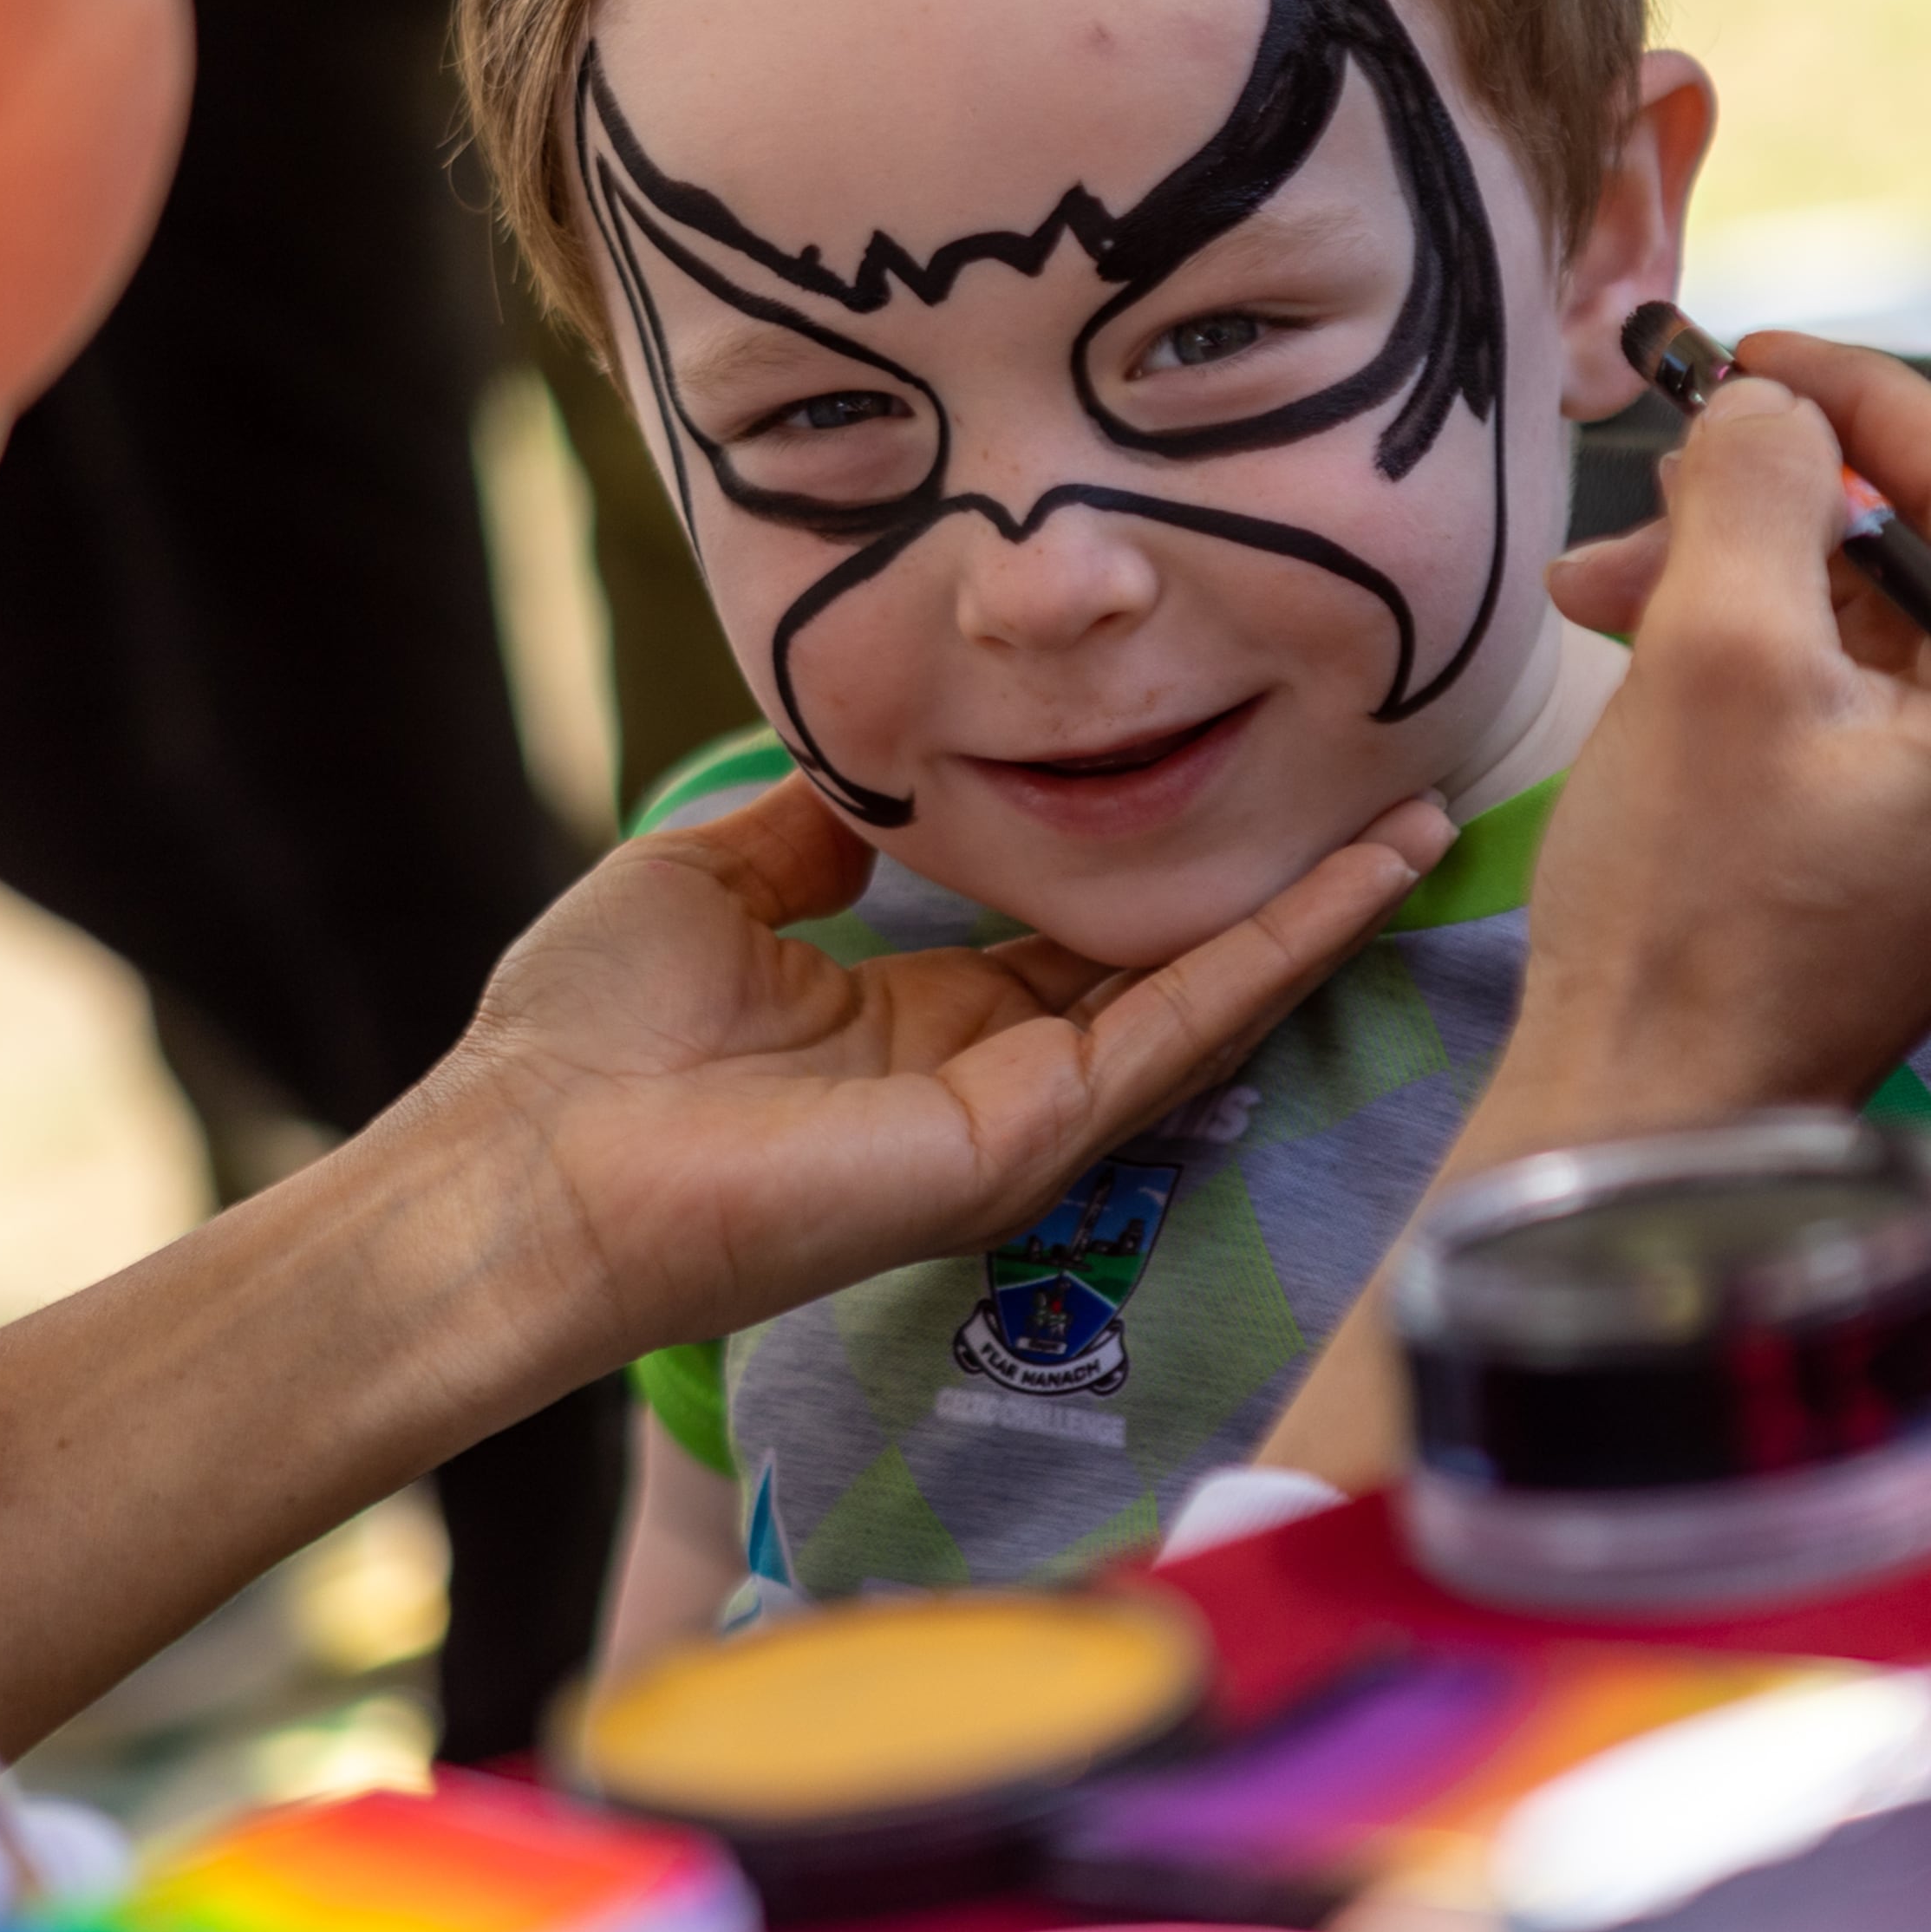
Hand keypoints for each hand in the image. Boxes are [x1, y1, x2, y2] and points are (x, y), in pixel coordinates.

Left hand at [424, 772, 1450, 1379]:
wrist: (518, 1164)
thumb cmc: (579, 1037)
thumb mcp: (707, 882)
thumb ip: (807, 831)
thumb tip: (872, 767)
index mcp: (910, 1017)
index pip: (1072, 933)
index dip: (1157, 856)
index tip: (1235, 770)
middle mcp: (981, 1075)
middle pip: (1162, 970)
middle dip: (1272, 890)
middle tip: (1386, 794)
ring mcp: (1012, 1121)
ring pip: (1197, 1005)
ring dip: (1308, 919)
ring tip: (1412, 827)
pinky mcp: (1016, 1144)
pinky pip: (1169, 1037)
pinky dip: (1267, 958)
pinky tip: (1348, 887)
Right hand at [1253, 335, 1930, 1492]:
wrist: (1645, 1109)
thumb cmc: (1687, 914)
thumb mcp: (1711, 655)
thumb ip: (1755, 493)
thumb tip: (1766, 409)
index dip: (1853, 394)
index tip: (1737, 356)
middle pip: (1926, 552)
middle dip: (1769, 504)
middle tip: (1642, 491)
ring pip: (1870, 622)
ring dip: (1733, 578)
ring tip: (1601, 591)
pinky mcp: (1913, 849)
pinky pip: (1847, 699)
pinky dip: (1745, 656)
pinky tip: (1642, 652)